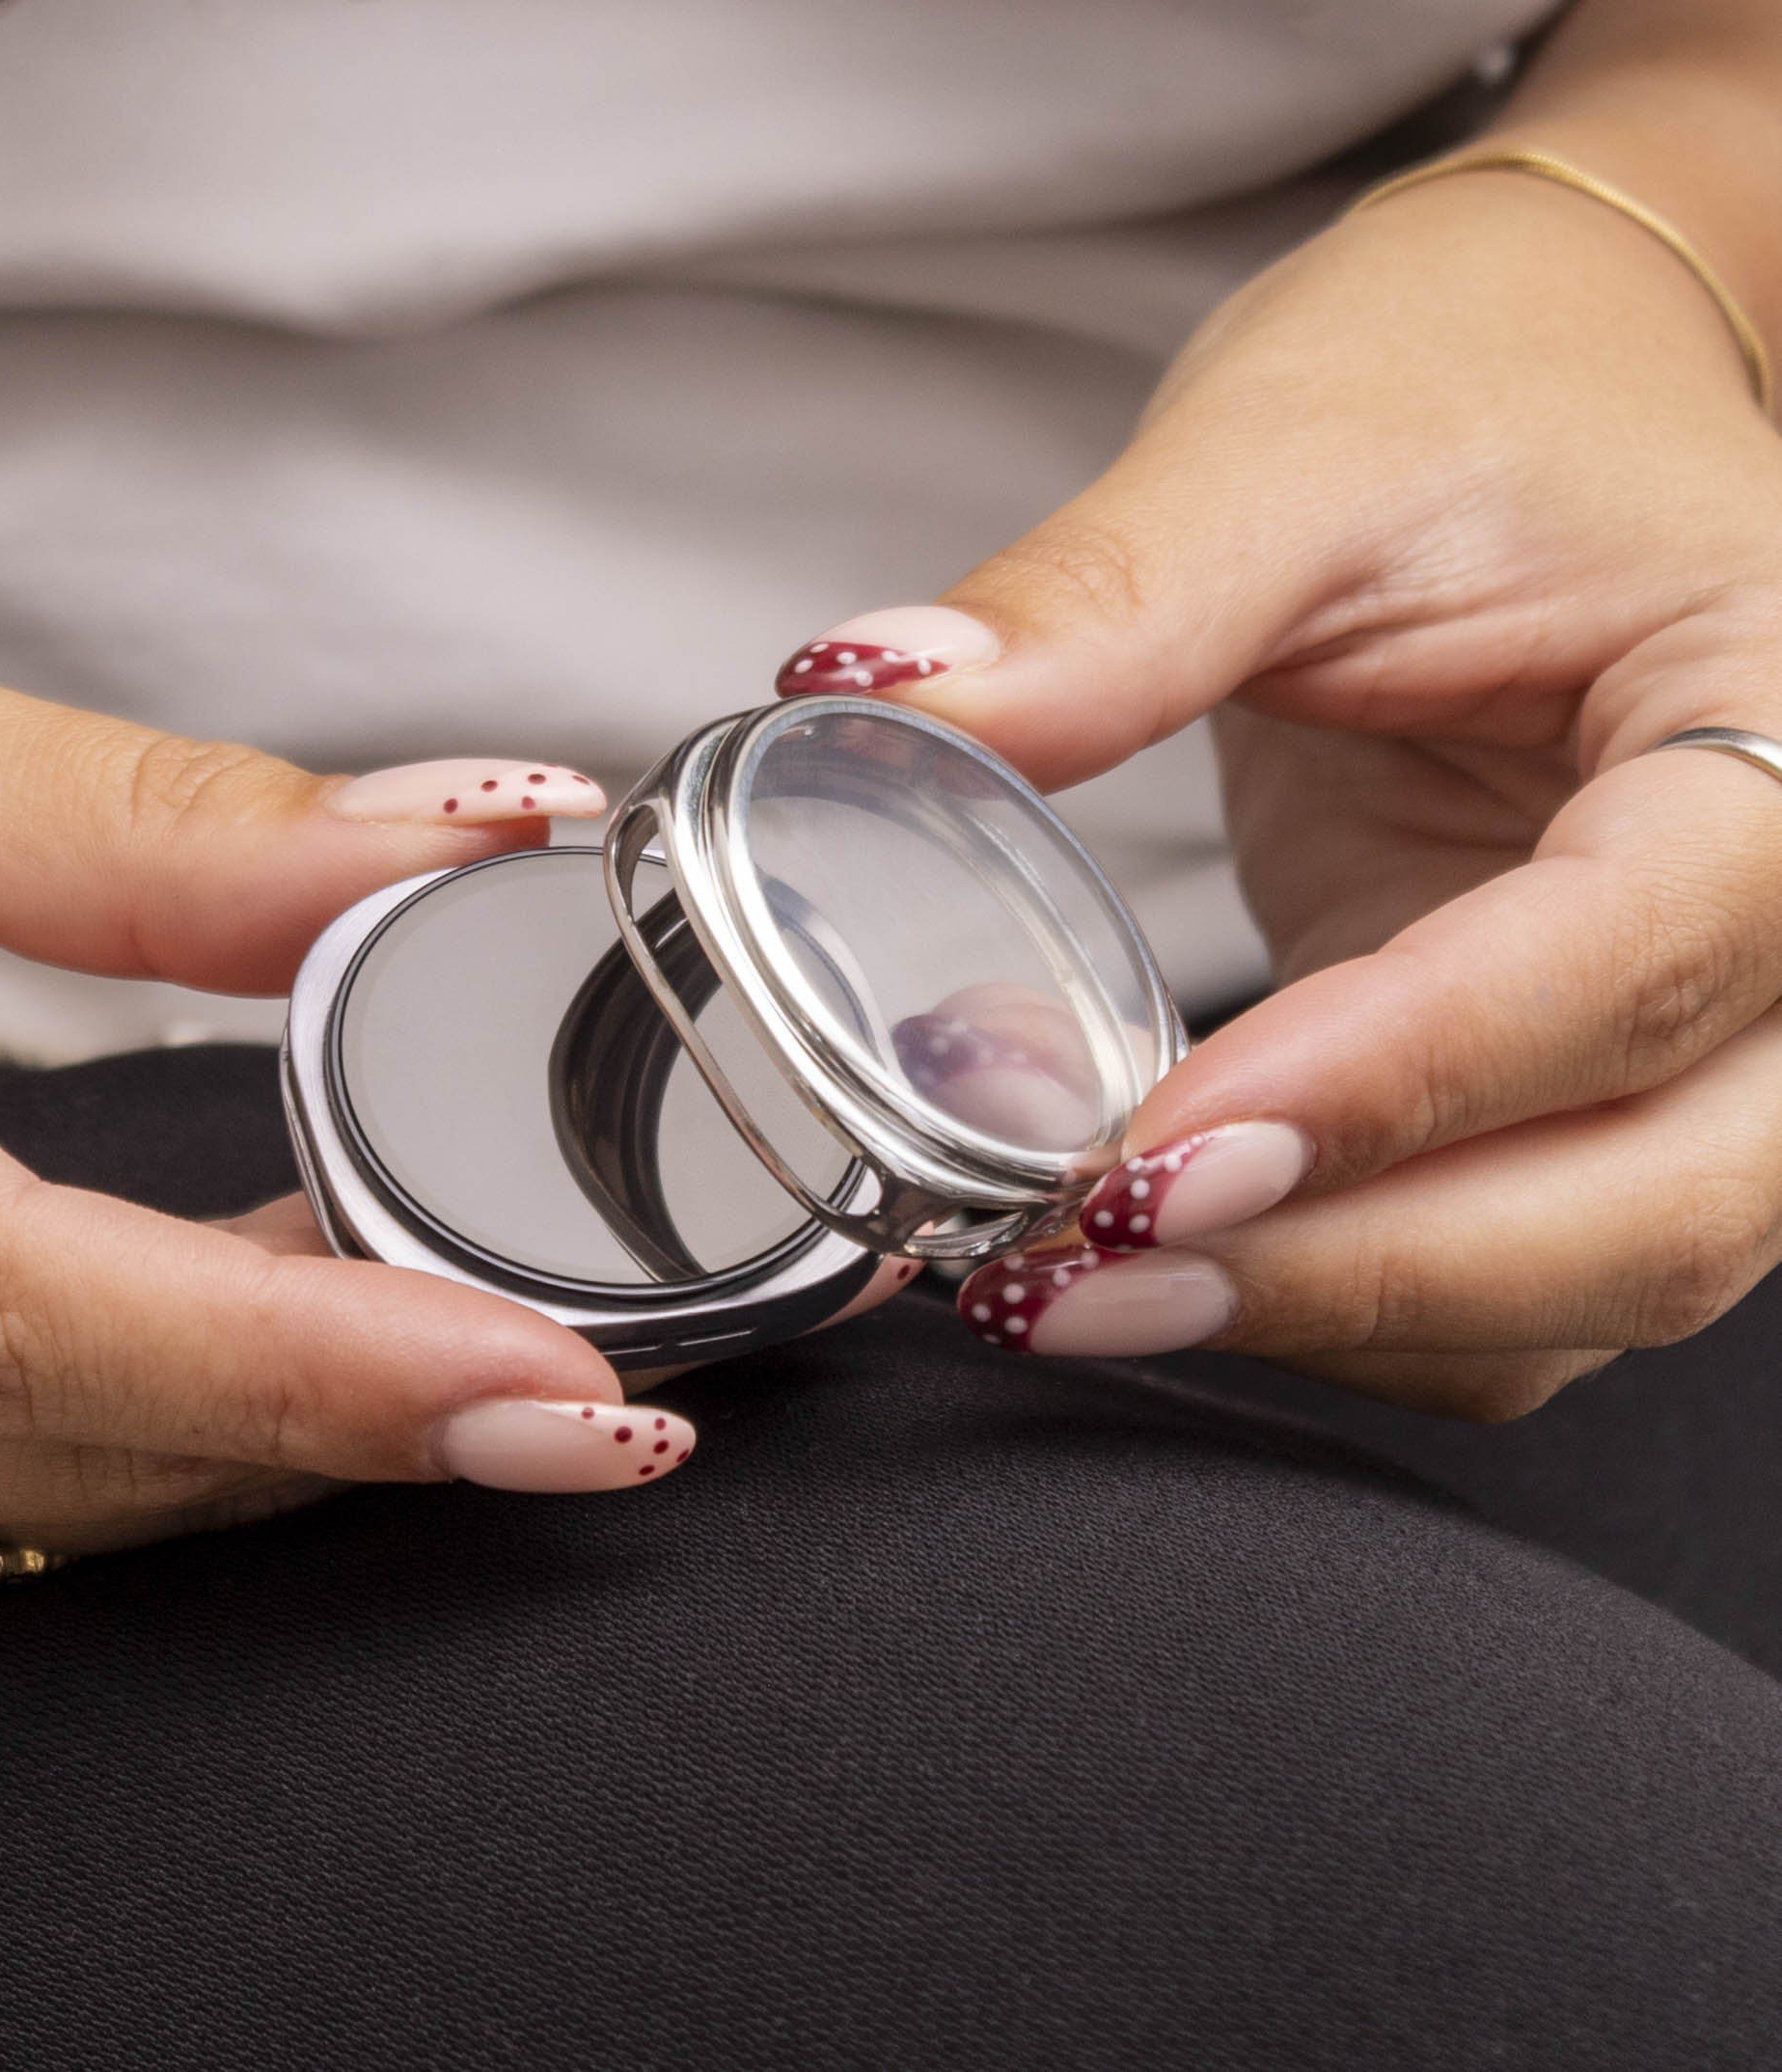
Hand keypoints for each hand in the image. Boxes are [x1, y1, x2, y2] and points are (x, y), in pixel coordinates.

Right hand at [0, 607, 713, 1557]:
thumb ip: (160, 832)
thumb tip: (464, 842)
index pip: (39, 1322)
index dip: (317, 1370)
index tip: (559, 1394)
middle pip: (90, 1453)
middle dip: (377, 1434)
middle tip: (628, 1385)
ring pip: (61, 1488)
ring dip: (303, 1433)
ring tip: (526, 1349)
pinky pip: (8, 1455)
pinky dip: (192, 1403)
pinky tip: (326, 1312)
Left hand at [775, 137, 1781, 1415]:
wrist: (1545, 398)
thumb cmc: (1475, 379)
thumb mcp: (1297, 446)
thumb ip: (1109, 596)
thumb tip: (873, 702)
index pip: (1630, 956)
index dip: (1386, 1084)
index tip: (1144, 1161)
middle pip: (1655, 1200)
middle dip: (1353, 1272)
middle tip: (1071, 1268)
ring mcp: (1713, 1027)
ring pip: (1592, 1279)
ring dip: (1332, 1311)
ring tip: (1068, 1275)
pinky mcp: (1584, 1079)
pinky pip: (1509, 1272)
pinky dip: (1338, 1291)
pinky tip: (1156, 1240)